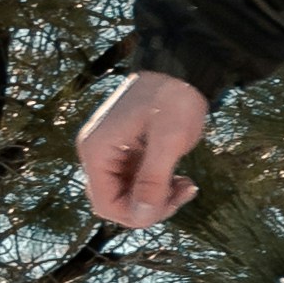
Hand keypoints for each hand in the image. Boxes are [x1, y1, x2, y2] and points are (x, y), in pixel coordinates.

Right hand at [78, 70, 212, 230]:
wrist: (181, 67)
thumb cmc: (173, 98)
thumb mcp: (168, 140)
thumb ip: (153, 179)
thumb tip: (142, 214)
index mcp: (97, 151)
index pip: (105, 203)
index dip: (135, 214)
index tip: (168, 205)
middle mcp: (98, 154)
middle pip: (115, 202)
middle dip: (149, 207)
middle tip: (182, 193)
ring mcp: (112, 153)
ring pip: (129, 194)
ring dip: (157, 198)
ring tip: (187, 185)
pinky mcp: (128, 151)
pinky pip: (138, 182)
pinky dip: (159, 186)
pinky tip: (182, 180)